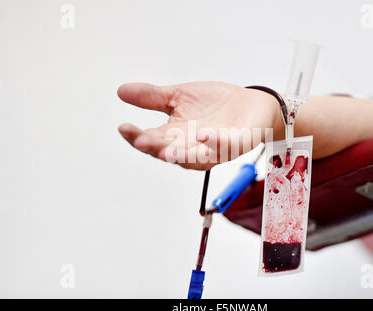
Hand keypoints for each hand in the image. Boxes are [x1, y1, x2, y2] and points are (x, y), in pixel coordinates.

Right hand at [117, 81, 282, 169]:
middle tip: (141, 141)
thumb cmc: (214, 104)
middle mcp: (193, 147)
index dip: (137, 137)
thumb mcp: (179, 96)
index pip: (152, 140)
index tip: (124, 127)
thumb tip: (121, 91)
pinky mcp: (237, 144)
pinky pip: (226, 147)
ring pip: (196, 158)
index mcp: (177, 136)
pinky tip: (205, 135)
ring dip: (181, 155)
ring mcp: (215, 149)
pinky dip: (215, 143)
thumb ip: (153, 97)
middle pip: (170, 153)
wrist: (250, 103)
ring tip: (166, 150)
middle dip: (155, 148)